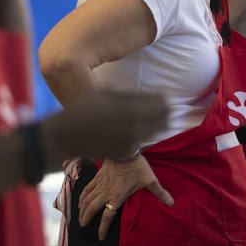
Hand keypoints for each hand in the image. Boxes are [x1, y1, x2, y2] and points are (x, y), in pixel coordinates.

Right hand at [40, 89, 169, 166]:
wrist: (66, 135)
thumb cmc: (83, 109)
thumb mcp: (105, 94)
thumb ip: (128, 95)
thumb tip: (148, 95)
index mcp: (128, 107)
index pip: (157, 103)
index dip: (168, 101)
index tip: (174, 98)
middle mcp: (131, 124)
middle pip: (161, 119)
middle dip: (171, 114)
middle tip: (179, 111)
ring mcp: (127, 140)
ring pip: (155, 133)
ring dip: (165, 127)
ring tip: (174, 122)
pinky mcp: (123, 151)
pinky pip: (143, 143)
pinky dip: (151, 137)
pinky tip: (156, 133)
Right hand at [78, 158, 172, 239]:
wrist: (124, 150)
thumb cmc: (137, 166)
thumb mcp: (150, 180)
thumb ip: (160, 193)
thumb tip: (172, 203)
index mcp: (118, 197)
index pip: (107, 216)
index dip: (103, 228)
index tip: (100, 237)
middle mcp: (106, 193)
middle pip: (92, 209)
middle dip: (86, 219)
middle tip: (82, 226)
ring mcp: (100, 184)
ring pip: (87, 199)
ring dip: (82, 209)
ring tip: (79, 217)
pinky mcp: (98, 176)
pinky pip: (87, 188)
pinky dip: (82, 196)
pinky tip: (80, 200)